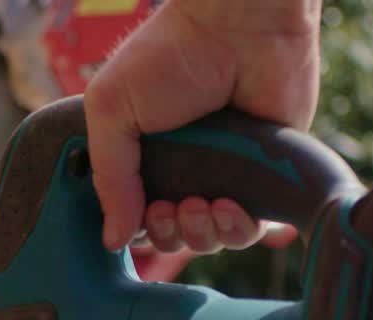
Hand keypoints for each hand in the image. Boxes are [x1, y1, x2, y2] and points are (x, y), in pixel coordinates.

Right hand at [84, 0, 321, 252]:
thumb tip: (112, 239)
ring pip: (210, 238)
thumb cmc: (169, 55)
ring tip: (199, 206)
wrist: (237, 28)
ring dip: (200, 235)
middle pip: (172, 236)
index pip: (135, 216)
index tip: (139, 215)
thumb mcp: (112, 110)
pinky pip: (250, 229)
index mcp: (144, 156)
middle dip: (168, 234)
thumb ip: (109, 177)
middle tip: (170, 209)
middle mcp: (183, 171)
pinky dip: (237, 230)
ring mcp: (223, 176)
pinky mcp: (263, 177)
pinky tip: (227, 207)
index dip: (135, 228)